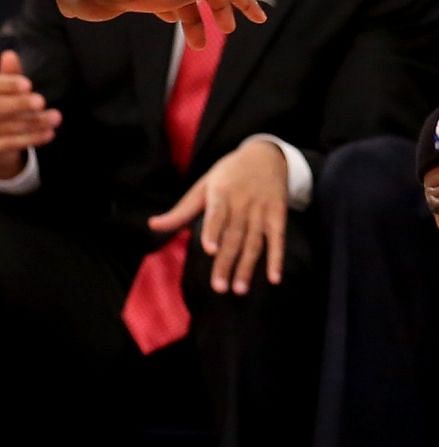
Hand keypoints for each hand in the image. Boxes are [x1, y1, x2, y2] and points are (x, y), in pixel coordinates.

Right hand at [0, 50, 57, 165]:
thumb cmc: (1, 105)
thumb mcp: (3, 89)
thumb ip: (7, 75)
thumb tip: (10, 55)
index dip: (8, 84)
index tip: (27, 84)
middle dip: (19, 104)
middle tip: (40, 101)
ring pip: (7, 126)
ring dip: (34, 122)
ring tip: (55, 117)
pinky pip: (10, 144)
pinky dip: (31, 138)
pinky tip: (49, 133)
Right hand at [56, 0, 265, 49]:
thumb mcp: (85, 0)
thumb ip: (78, 2)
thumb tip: (67, 6)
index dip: (167, 8)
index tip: (169, 18)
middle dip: (193, 16)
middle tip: (200, 42)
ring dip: (222, 11)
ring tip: (229, 30)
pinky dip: (248, 3)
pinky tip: (261, 18)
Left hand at [149, 138, 288, 293]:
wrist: (266, 157)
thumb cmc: (228, 174)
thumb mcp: (203, 186)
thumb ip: (181, 210)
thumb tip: (152, 226)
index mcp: (222, 193)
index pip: (218, 214)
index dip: (214, 231)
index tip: (210, 249)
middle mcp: (243, 203)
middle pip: (234, 237)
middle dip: (226, 263)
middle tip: (219, 287)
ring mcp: (262, 211)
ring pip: (254, 243)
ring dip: (248, 267)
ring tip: (240, 289)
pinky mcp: (278, 216)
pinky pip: (278, 241)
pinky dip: (277, 259)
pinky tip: (275, 278)